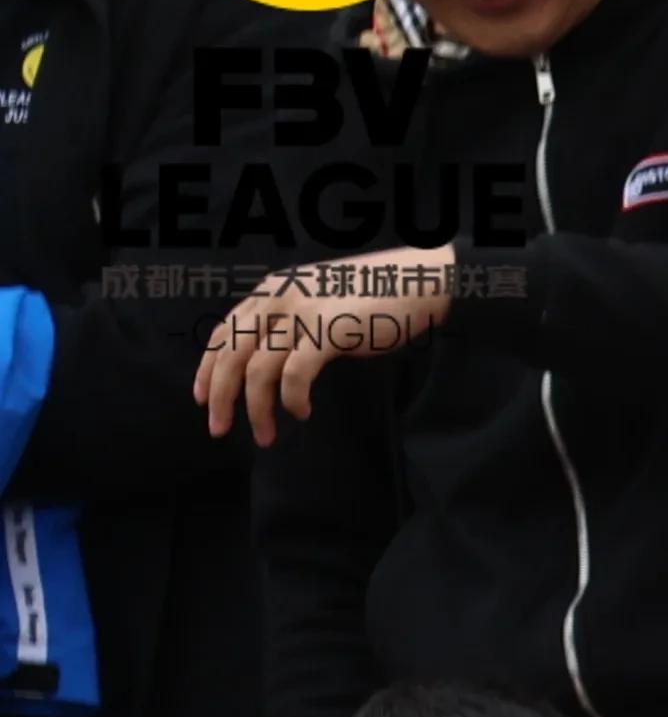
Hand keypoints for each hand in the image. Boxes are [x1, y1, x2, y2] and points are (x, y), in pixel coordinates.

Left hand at [195, 244, 453, 441]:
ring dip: (257, 409)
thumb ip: (290, 321)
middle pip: (232, 354)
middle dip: (221, 396)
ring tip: (266, 435)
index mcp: (270, 292)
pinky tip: (300, 412)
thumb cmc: (372, 296)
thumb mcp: (315, 301)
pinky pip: (294, 374)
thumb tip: (270, 356)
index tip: (203, 399)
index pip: (224, 333)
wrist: (416, 281)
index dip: (207, 369)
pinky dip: (292, 398)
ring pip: (258, 369)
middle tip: (219, 429)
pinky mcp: (327, 332)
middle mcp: (278, 299)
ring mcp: (302, 315)